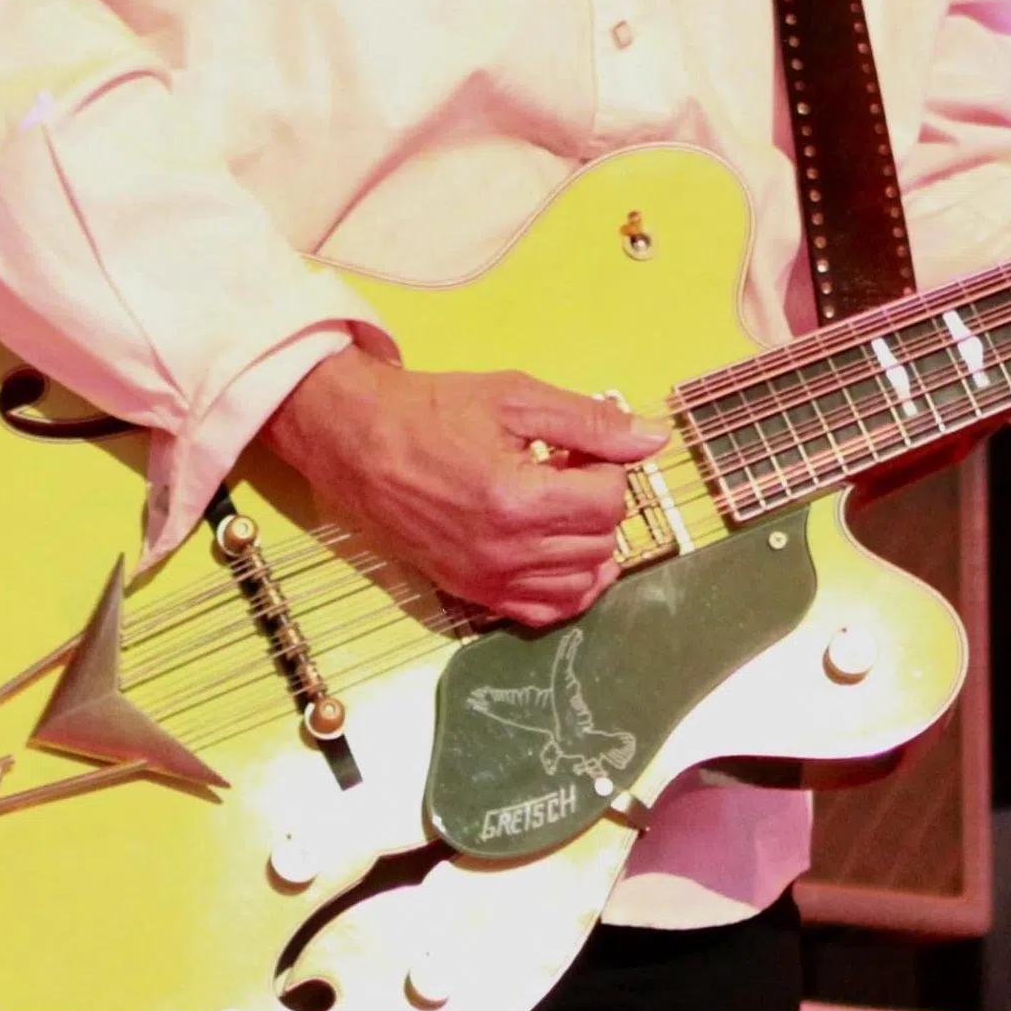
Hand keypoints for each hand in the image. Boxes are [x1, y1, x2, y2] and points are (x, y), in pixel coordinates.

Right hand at [266, 347, 663, 627]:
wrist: (356, 442)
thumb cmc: (433, 411)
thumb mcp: (514, 398)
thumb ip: (590, 422)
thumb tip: (654, 439)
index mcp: (519, 499)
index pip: (609, 501)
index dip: (608, 468)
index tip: (580, 449)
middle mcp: (507, 552)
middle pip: (601, 541)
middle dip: (597, 502)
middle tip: (566, 470)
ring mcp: (488, 580)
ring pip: (582, 581)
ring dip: (586, 542)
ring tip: (557, 506)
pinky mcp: (472, 594)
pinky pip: (544, 612)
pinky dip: (567, 587)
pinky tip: (559, 553)